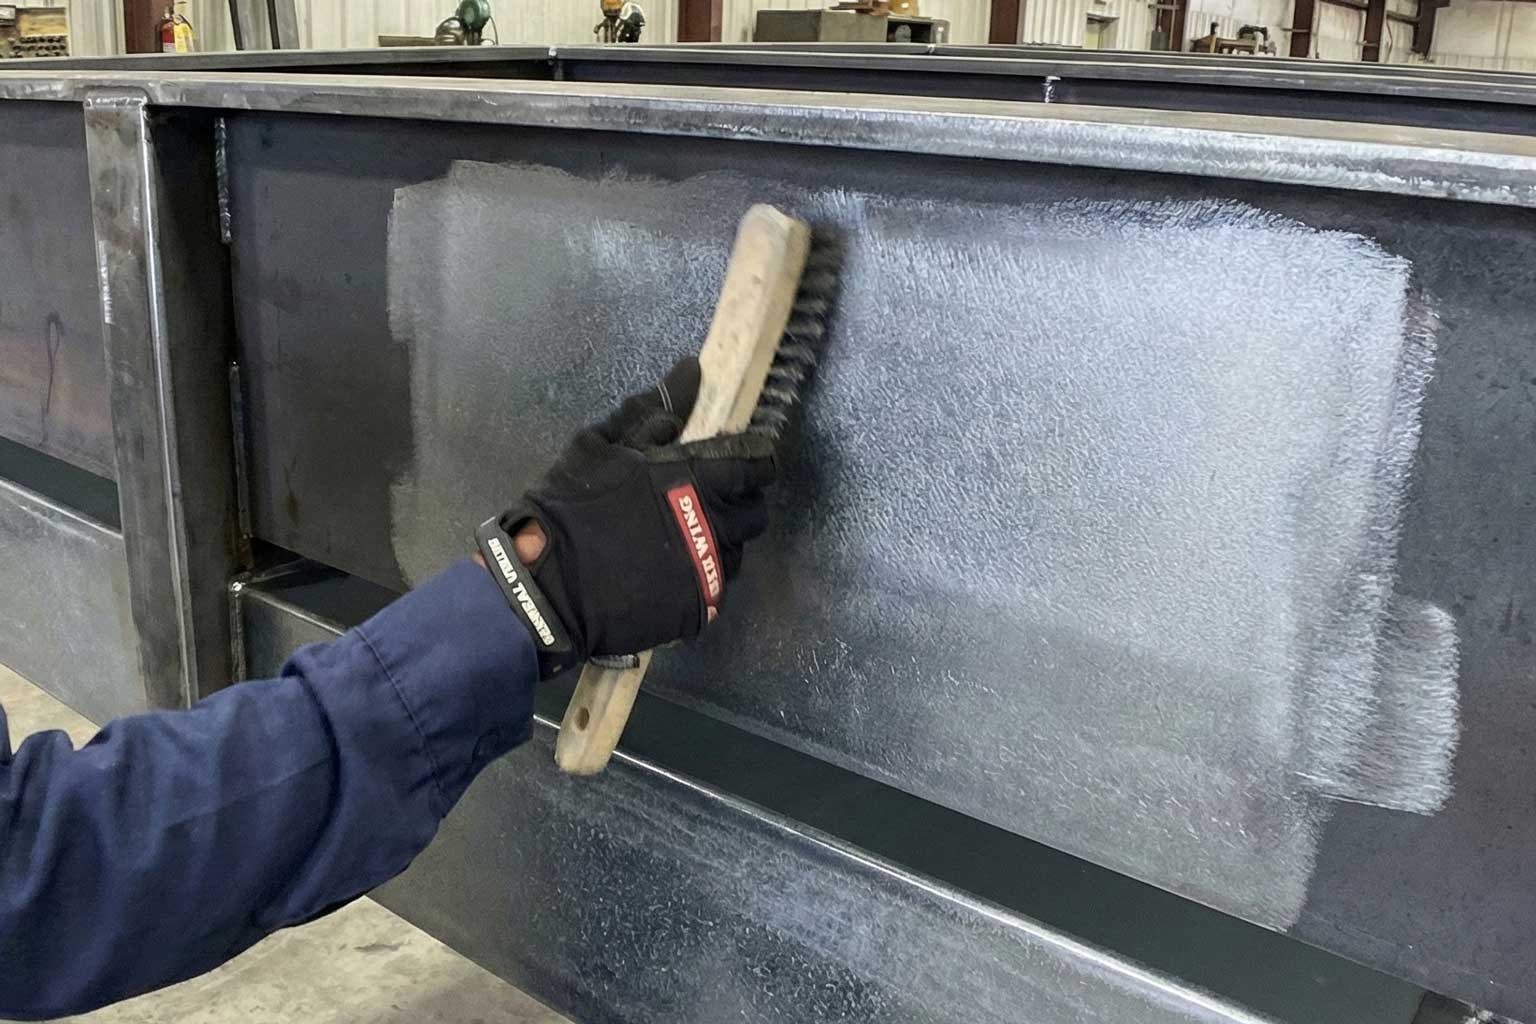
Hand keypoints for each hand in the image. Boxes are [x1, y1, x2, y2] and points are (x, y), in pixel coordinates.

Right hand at [478, 357, 775, 675]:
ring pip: (737, 552)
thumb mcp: (603, 445)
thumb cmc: (570, 507)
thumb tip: (692, 370)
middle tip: (705, 500)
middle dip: (739, 503)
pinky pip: (714, 588)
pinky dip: (698, 576)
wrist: (545, 586)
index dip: (755, 461)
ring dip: (720, 540)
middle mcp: (715, 525)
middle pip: (754, 513)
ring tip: (682, 537)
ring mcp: (708, 571)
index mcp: (698, 479)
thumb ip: (651, 409)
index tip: (742, 462)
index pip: (757, 466)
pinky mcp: (698, 607)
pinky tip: (667, 570)